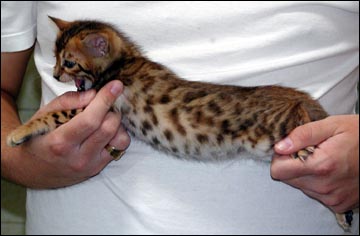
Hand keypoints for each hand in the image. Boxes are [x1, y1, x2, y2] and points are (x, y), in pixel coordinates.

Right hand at [6, 80, 129, 187]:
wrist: (31, 169)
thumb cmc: (37, 138)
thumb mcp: (44, 115)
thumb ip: (68, 101)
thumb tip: (94, 94)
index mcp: (60, 142)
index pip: (90, 119)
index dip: (105, 100)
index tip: (115, 85)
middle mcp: (78, 157)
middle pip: (108, 128)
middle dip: (111, 109)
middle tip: (105, 103)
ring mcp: (90, 165)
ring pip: (120, 139)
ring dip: (117, 123)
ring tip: (105, 118)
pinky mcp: (99, 168)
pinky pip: (120, 148)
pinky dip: (118, 135)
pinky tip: (106, 130)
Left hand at [271, 115, 358, 212]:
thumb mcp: (331, 125)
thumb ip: (302, 135)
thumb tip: (279, 147)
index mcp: (321, 166)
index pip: (278, 171)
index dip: (281, 157)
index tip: (291, 149)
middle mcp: (326, 187)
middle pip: (288, 179)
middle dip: (293, 164)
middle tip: (311, 152)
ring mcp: (333, 198)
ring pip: (301, 187)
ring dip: (306, 174)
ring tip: (324, 160)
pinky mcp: (339, 204)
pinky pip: (315, 194)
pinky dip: (318, 183)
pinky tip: (331, 171)